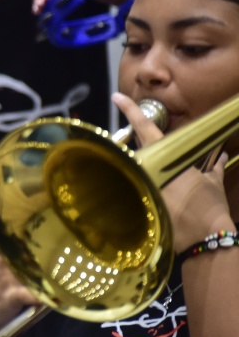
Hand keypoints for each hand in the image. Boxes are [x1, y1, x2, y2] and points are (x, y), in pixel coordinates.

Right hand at [112, 92, 233, 250]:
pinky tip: (218, 157)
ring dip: (175, 155)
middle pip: (161, 145)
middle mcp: (181, 162)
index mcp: (164, 161)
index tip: (118, 96)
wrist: (207, 240)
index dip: (131, 112)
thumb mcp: (145, 203)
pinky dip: (213, 163)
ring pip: (185, 155)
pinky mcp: (214, 185)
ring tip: (168, 158)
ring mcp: (199, 173)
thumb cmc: (174, 221)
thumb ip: (133, 187)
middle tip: (133, 145)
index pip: (144, 130)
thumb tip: (118, 176)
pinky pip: (214, 168)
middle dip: (147, 141)